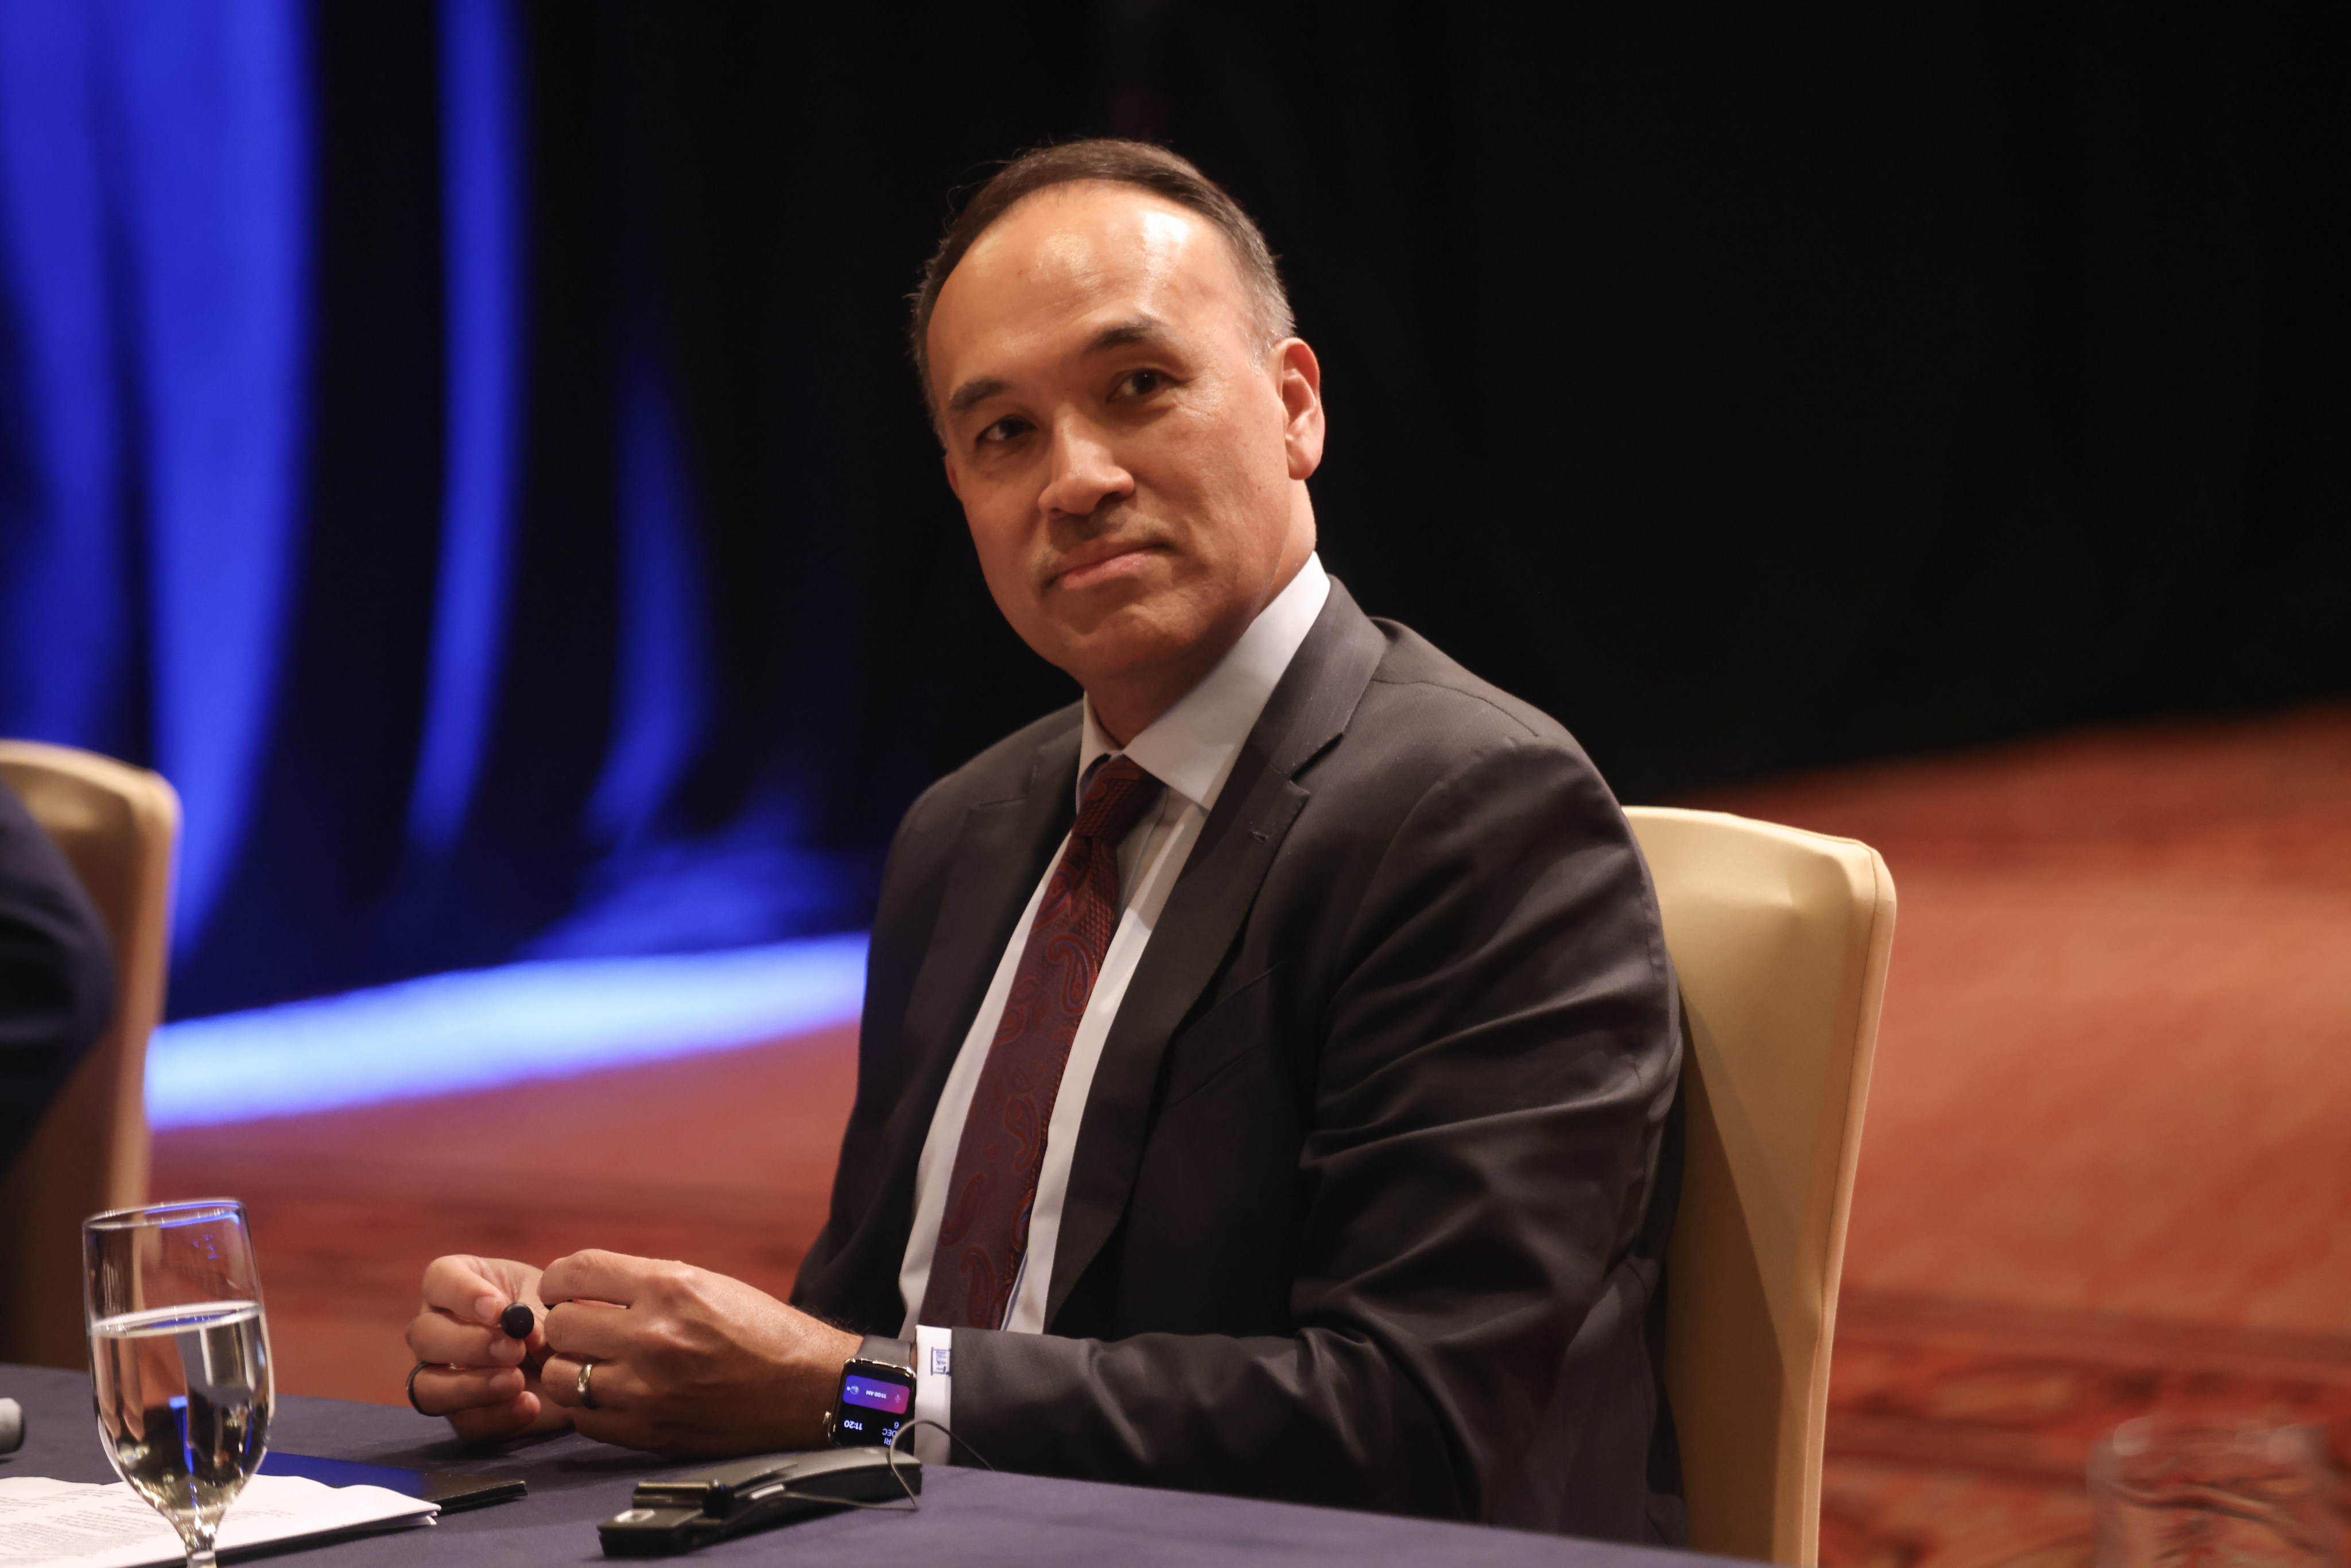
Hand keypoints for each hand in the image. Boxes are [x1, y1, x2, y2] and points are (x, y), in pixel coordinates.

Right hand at [403, 1255, 573, 1442]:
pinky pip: (464, 1421)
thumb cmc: (557, 1312)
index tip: (499, 1310)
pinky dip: (496, 1415)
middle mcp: (437, 1327)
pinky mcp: (462, 1412)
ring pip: (426, 1386)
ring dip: (470, 1386)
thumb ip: (536, 1313)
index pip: (439, 1279)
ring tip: (516, 1381)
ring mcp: (441, 1374)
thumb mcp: (551, 1301)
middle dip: (469, 1344)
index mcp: (456, 1283)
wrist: (581, 1356)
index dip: (463, 1294)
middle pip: (424, 1336)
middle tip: (514, 1350)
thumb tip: (526, 1332)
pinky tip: (529, 1404)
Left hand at [534, 1249, 859, 1455]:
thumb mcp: (706, 1283)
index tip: (562, 1289)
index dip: (559, 1280)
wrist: (809, 1387)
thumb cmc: (761, 1330)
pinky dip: (591, 1406)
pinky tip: (614, 1394)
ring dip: (570, 1368)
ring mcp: (647, 1389)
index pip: (575, 1272)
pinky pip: (585, 1418)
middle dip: (567, 1324)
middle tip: (584, 1329)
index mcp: (670, 1287)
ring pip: (559, 1377)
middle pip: (559, 1326)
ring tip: (594, 1365)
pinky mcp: (650, 1432)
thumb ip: (643, 1284)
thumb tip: (581, 1291)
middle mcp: (653, 1336)